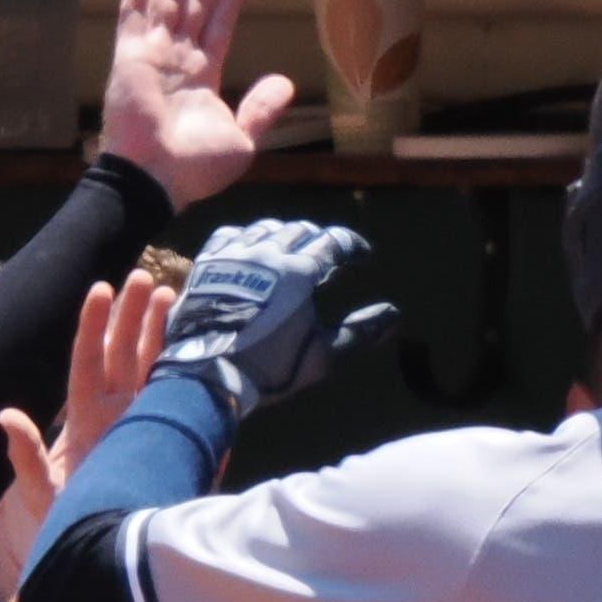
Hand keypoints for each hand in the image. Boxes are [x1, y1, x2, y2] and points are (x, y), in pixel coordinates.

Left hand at [0, 270, 171, 601]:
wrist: (104, 570)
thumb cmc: (67, 533)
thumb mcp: (43, 499)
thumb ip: (28, 459)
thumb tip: (7, 415)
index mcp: (85, 424)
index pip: (89, 366)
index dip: (94, 327)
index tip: (102, 288)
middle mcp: (116, 420)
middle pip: (126, 358)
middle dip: (135, 318)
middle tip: (147, 280)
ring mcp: (146, 430)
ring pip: (155, 373)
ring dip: (163, 336)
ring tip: (174, 299)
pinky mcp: (174, 447)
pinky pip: (184, 406)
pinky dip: (195, 378)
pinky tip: (207, 352)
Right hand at [98, 0, 297, 210]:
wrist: (157, 179)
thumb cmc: (197, 168)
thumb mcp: (242, 140)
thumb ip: (261, 109)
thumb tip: (285, 83)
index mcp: (203, 77)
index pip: (219, 25)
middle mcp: (178, 61)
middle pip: (195, 3)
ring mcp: (153, 56)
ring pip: (167, 0)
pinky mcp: (130, 57)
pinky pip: (133, 15)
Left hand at [155, 219, 398, 420]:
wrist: (206, 374)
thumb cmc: (270, 368)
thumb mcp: (323, 356)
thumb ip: (361, 332)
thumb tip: (394, 314)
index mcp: (299, 271)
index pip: (334, 241)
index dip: (352, 245)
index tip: (363, 255)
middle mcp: (267, 253)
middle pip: (300, 230)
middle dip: (319, 239)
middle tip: (328, 254)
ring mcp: (234, 255)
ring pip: (265, 228)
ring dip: (284, 235)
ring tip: (291, 248)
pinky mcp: (206, 263)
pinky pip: (230, 235)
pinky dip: (247, 237)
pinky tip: (250, 247)